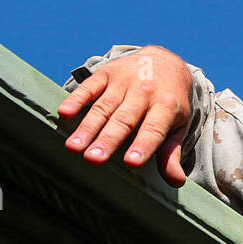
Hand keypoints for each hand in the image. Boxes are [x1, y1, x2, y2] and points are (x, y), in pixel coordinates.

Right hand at [57, 46, 193, 188]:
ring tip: (73, 147)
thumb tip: (175, 182)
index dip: (143, 145)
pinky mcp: (106, 73)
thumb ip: (172, 153)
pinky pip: (90, 86)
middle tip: (93, 159)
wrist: (164, 61)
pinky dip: (76, 98)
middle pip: (124, 119)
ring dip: (87, 127)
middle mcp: (144, 92)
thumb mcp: (178, 125)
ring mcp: (124, 81)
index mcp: (166, 106)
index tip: (132, 163)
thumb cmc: (170, 102)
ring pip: (104, 107)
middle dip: (108, 140)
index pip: (154, 129)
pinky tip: (64, 113)